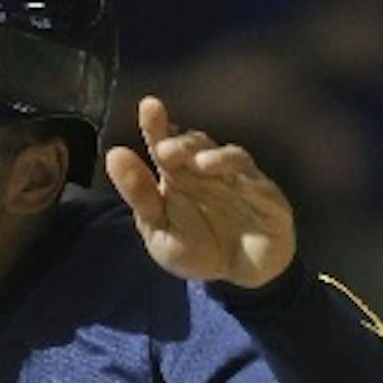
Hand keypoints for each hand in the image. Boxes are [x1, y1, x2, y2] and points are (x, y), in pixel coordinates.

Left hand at [105, 96, 296, 288]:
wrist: (238, 276)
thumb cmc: (197, 248)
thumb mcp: (159, 230)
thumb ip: (140, 196)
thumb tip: (114, 154)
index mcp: (178, 173)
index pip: (165, 142)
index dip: (158, 124)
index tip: (149, 107)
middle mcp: (209, 169)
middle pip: (197, 145)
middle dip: (183, 142)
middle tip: (165, 149)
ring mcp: (241, 181)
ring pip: (232, 158)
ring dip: (216, 157)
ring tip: (199, 164)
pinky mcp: (268, 200)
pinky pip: (260, 187)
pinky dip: (250, 182)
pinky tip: (239, 182)